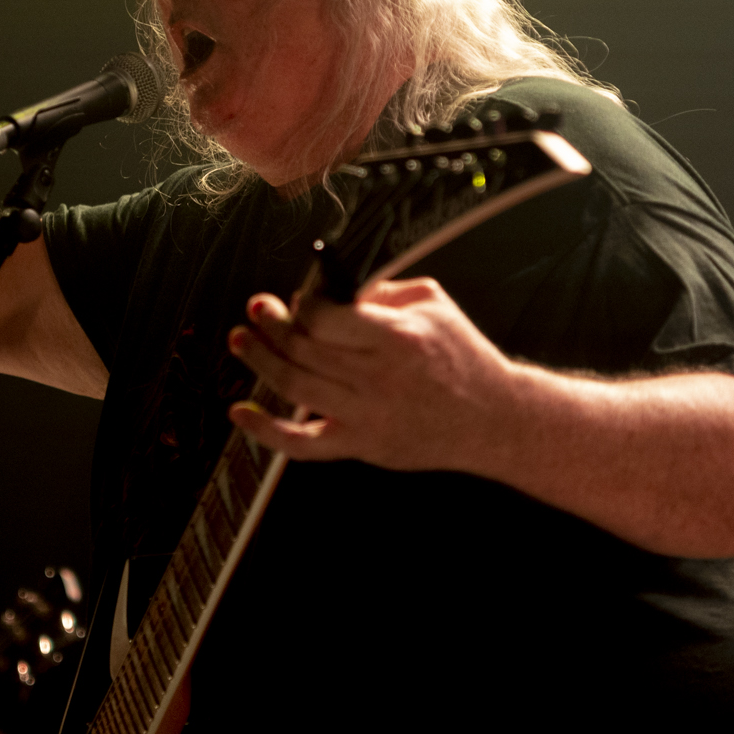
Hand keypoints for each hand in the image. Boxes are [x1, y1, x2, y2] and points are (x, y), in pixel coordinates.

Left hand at [225, 278, 515, 471]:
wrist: (494, 419)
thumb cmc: (463, 356)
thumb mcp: (433, 304)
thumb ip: (381, 291)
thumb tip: (330, 288)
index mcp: (396, 337)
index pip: (325, 317)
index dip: (300, 304)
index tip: (295, 298)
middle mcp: (377, 378)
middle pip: (303, 349)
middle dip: (270, 324)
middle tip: (256, 309)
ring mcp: (366, 416)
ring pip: (294, 386)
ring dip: (258, 361)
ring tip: (241, 341)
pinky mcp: (361, 445)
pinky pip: (302, 444)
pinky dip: (264, 430)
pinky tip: (239, 413)